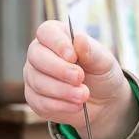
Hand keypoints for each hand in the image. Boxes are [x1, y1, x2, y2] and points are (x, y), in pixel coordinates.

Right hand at [23, 20, 137, 138]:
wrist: (104, 102)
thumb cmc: (101, 74)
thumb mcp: (103, 61)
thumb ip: (91, 51)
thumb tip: (80, 39)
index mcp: (57, 36)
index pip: (46, 32)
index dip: (57, 43)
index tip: (73, 56)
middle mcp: (41, 54)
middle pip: (36, 56)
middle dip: (59, 69)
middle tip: (80, 78)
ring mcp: (34, 76)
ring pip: (37, 81)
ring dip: (62, 90)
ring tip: (83, 95)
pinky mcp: (35, 98)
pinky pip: (39, 102)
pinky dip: (60, 105)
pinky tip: (76, 106)